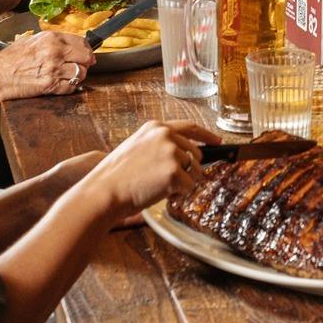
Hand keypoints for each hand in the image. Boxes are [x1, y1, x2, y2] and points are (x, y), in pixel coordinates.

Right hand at [0, 30, 95, 100]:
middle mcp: (55, 51)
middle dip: (85, 63)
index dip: (87, 50)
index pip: (82, 41)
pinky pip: (71, 87)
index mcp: (51, 38)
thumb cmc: (9, 60)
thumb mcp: (30, 41)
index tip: (87, 54)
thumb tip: (70, 44)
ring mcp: (53, 68)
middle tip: (81, 66)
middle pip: (85, 57)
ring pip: (80, 73)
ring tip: (68, 76)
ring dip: (77, 76)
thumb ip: (51, 41)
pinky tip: (61, 85)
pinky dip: (69, 88)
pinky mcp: (50, 85)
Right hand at [85, 119, 220, 218]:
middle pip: (196, 155)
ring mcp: (171, 153)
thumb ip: (159, 145)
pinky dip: (179, 194)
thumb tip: (184, 154)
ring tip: (160, 187)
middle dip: (190, 170)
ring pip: (195, 172)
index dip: (206, 136)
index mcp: (156, 127)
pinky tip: (160, 193)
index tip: (218, 142)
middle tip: (170, 181)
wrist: (104, 192)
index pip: (190, 127)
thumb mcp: (136, 147)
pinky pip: (189, 187)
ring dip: (184, 184)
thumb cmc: (116, 176)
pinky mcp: (175, 172)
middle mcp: (166, 136)